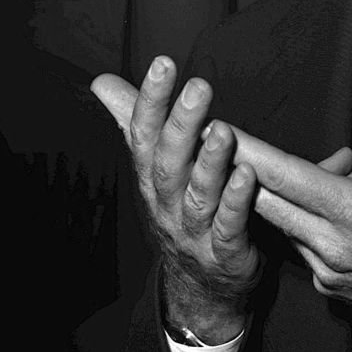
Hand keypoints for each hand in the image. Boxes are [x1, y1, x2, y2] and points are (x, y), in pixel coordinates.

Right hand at [92, 57, 351, 344]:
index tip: (163, 63)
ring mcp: (194, 232)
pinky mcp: (225, 255)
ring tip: (224, 131)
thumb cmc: (183, 213)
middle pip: (168, 163)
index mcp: (152, 180)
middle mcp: (167, 205)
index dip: (150, 101)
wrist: (202, 288)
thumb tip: (102, 82)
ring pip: (198, 196)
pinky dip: (237, 203)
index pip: (143, 137)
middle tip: (199, 87)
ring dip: (209, 163)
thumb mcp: (158, 170)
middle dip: (181, 125)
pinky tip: (249, 175)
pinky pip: (229, 228)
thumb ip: (138, 123)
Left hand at [226, 81, 351, 346]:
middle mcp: (334, 246)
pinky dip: (305, 221)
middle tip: (216, 137)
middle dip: (240, 167)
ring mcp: (331, 271)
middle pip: (266, 202)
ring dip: (284, 193)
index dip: (247, 150)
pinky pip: (303, 247)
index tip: (216, 129)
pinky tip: (333, 205)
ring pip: (285, 224)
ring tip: (312, 165)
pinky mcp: (335, 288)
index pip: (285, 176)